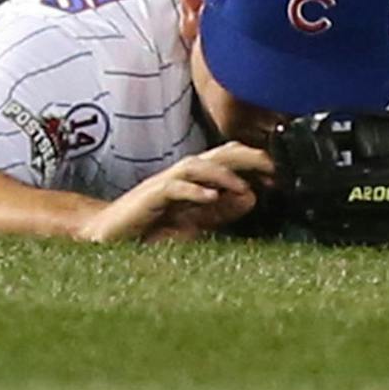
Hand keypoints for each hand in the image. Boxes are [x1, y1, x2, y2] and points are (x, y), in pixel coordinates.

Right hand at [76, 142, 274, 244]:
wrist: (107, 235)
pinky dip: (194, 191)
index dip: (254, 163)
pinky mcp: (149, 197)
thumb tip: (252, 197)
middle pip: (215, 155)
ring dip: (222, 173)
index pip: (227, 161)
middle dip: (245, 157)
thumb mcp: (194, 221)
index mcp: (194, 180)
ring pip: (195, 165)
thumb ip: (221, 211)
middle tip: (273, 167)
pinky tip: (211, 198)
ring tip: (244, 186)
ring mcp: (163, 183)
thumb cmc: (150, 227)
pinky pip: (173, 188)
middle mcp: (180, 176)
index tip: (281, 174)